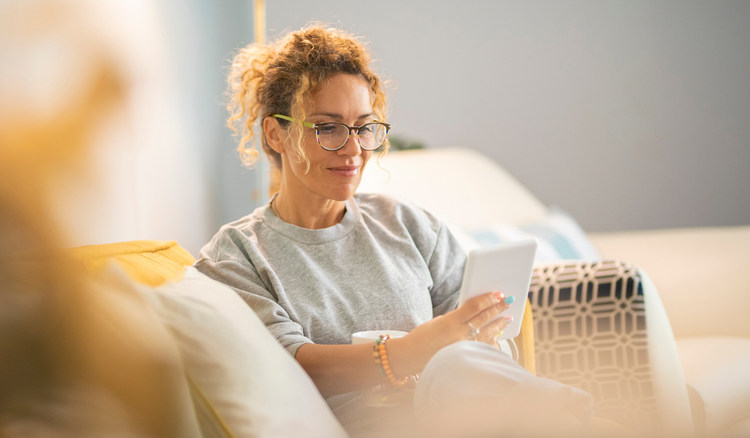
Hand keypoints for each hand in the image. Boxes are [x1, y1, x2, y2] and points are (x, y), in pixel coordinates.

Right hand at [387, 292, 514, 376]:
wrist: (411, 357)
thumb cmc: (422, 337)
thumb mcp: (438, 321)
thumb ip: (457, 317)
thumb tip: (476, 312)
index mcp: (450, 322)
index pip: (475, 307)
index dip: (488, 299)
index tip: (498, 293)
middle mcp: (459, 336)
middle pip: (484, 318)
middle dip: (498, 308)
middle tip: (508, 300)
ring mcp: (464, 348)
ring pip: (488, 334)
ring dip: (499, 325)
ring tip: (508, 318)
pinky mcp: (465, 357)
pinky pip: (484, 348)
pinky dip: (492, 341)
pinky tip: (498, 336)